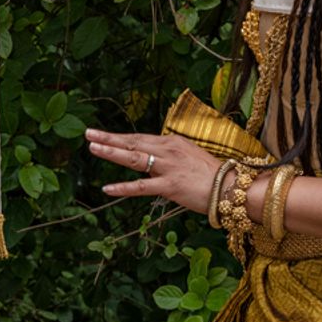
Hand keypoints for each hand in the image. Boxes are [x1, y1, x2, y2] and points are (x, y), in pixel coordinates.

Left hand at [87, 129, 219, 214]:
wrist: (231, 187)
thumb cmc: (212, 175)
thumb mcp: (189, 157)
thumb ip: (170, 157)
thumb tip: (152, 162)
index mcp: (172, 142)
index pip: (140, 138)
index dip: (120, 137)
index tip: (102, 134)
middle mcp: (168, 150)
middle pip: (133, 142)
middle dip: (109, 138)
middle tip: (89, 134)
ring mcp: (168, 167)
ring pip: (134, 158)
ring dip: (112, 152)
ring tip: (93, 148)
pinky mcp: (170, 186)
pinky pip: (141, 186)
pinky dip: (123, 187)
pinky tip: (107, 188)